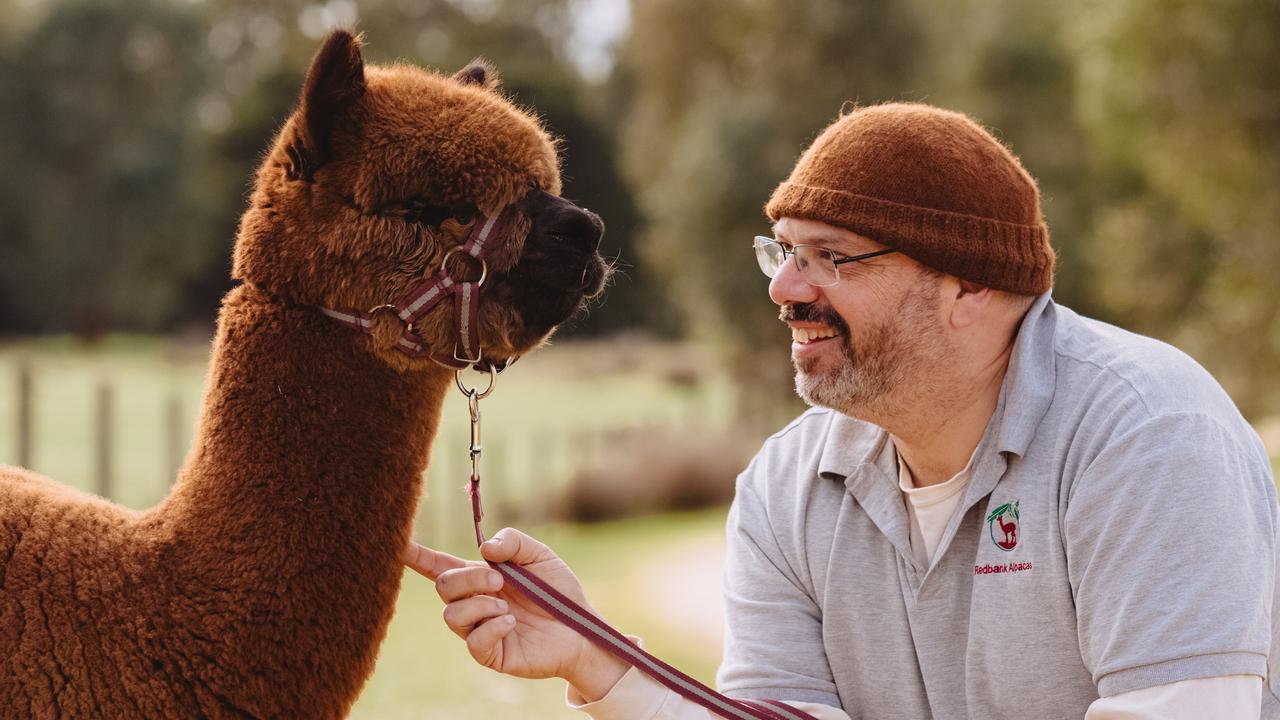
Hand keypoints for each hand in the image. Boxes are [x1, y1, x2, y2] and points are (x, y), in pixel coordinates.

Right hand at [403, 528, 629, 700]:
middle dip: (468, 578)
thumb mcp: (540, 556)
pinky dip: (492, 626)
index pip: (439, 565)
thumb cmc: (559, 592)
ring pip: (452, 614)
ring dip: (480, 603)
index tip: (398, 544)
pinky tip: (511, 622)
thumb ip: (513, 542)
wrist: (581, 627)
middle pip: (443, 586)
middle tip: (499, 580)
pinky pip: (474, 642)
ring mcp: (480, 630)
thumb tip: (483, 548)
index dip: (417, 556)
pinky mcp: (491, 654)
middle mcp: (475, 603)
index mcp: (480, 578)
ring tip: (507, 605)